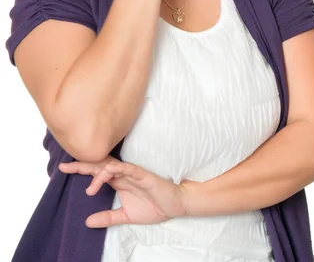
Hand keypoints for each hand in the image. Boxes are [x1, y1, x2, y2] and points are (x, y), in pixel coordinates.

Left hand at [59, 156, 186, 227]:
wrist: (175, 206)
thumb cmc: (154, 207)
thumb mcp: (126, 216)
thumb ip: (108, 217)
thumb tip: (87, 222)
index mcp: (119, 182)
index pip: (96, 173)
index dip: (81, 170)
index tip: (63, 170)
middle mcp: (123, 175)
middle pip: (99, 166)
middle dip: (82, 165)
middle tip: (64, 167)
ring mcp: (133, 174)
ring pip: (112, 166)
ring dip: (98, 175)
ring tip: (90, 190)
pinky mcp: (143, 175)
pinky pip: (128, 168)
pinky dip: (117, 169)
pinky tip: (107, 174)